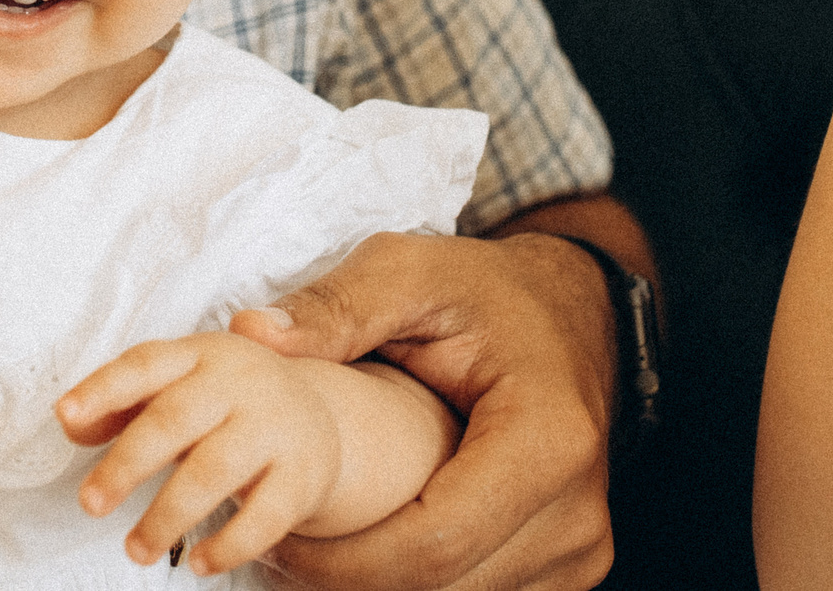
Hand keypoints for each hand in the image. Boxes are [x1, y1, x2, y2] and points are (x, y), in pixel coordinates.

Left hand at [60, 332, 342, 576]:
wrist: (319, 419)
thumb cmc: (227, 406)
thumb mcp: (179, 389)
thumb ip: (122, 405)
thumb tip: (72, 423)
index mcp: (199, 355)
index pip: (146, 364)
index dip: (104, 389)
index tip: (65, 414)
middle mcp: (239, 383)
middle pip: (175, 419)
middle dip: (127, 463)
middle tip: (89, 503)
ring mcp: (274, 426)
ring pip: (214, 470)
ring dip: (167, 515)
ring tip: (135, 549)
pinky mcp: (303, 474)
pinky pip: (265, 515)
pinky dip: (229, 545)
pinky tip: (199, 563)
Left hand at [230, 230, 612, 590]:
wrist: (571, 306)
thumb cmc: (488, 289)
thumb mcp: (409, 272)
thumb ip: (335, 307)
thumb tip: (252, 335)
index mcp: (548, 438)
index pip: (431, 545)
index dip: (341, 559)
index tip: (279, 535)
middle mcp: (577, 509)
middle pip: (440, 587)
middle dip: (349, 576)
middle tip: (282, 537)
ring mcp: (580, 548)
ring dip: (382, 584)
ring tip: (326, 535)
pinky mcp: (570, 566)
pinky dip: (420, 582)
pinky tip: (379, 541)